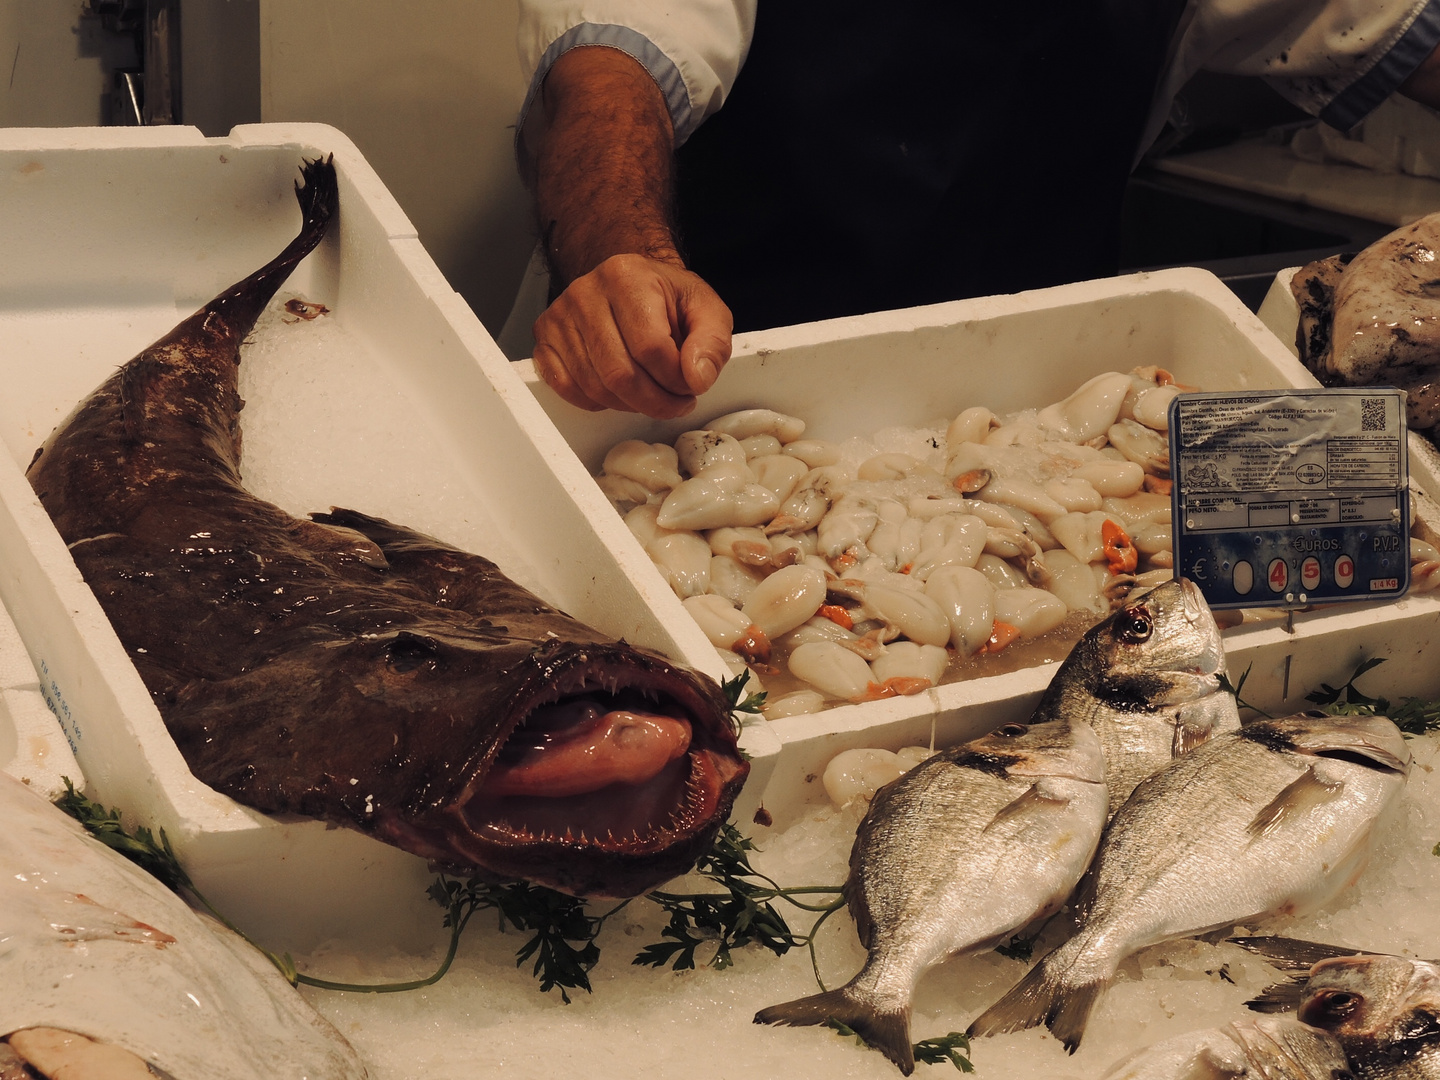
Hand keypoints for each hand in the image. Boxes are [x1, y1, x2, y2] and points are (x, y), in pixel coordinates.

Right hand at [532, 253, 731, 417]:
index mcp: (627, 276)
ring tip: (651, 393)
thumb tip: (697, 378)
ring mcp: (559, 316)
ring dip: (629, 404)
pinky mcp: (544, 339)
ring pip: (595, 386)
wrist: (631, 286)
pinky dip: (596, 401)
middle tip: (674, 402)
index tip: (690, 386)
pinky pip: (566, 387)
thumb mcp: (706, 311)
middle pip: (619, 373)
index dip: (675, 380)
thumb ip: (712, 343)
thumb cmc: (666, 300)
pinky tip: (618, 390)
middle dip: (654, 401)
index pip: (651, 348)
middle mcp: (586, 292)